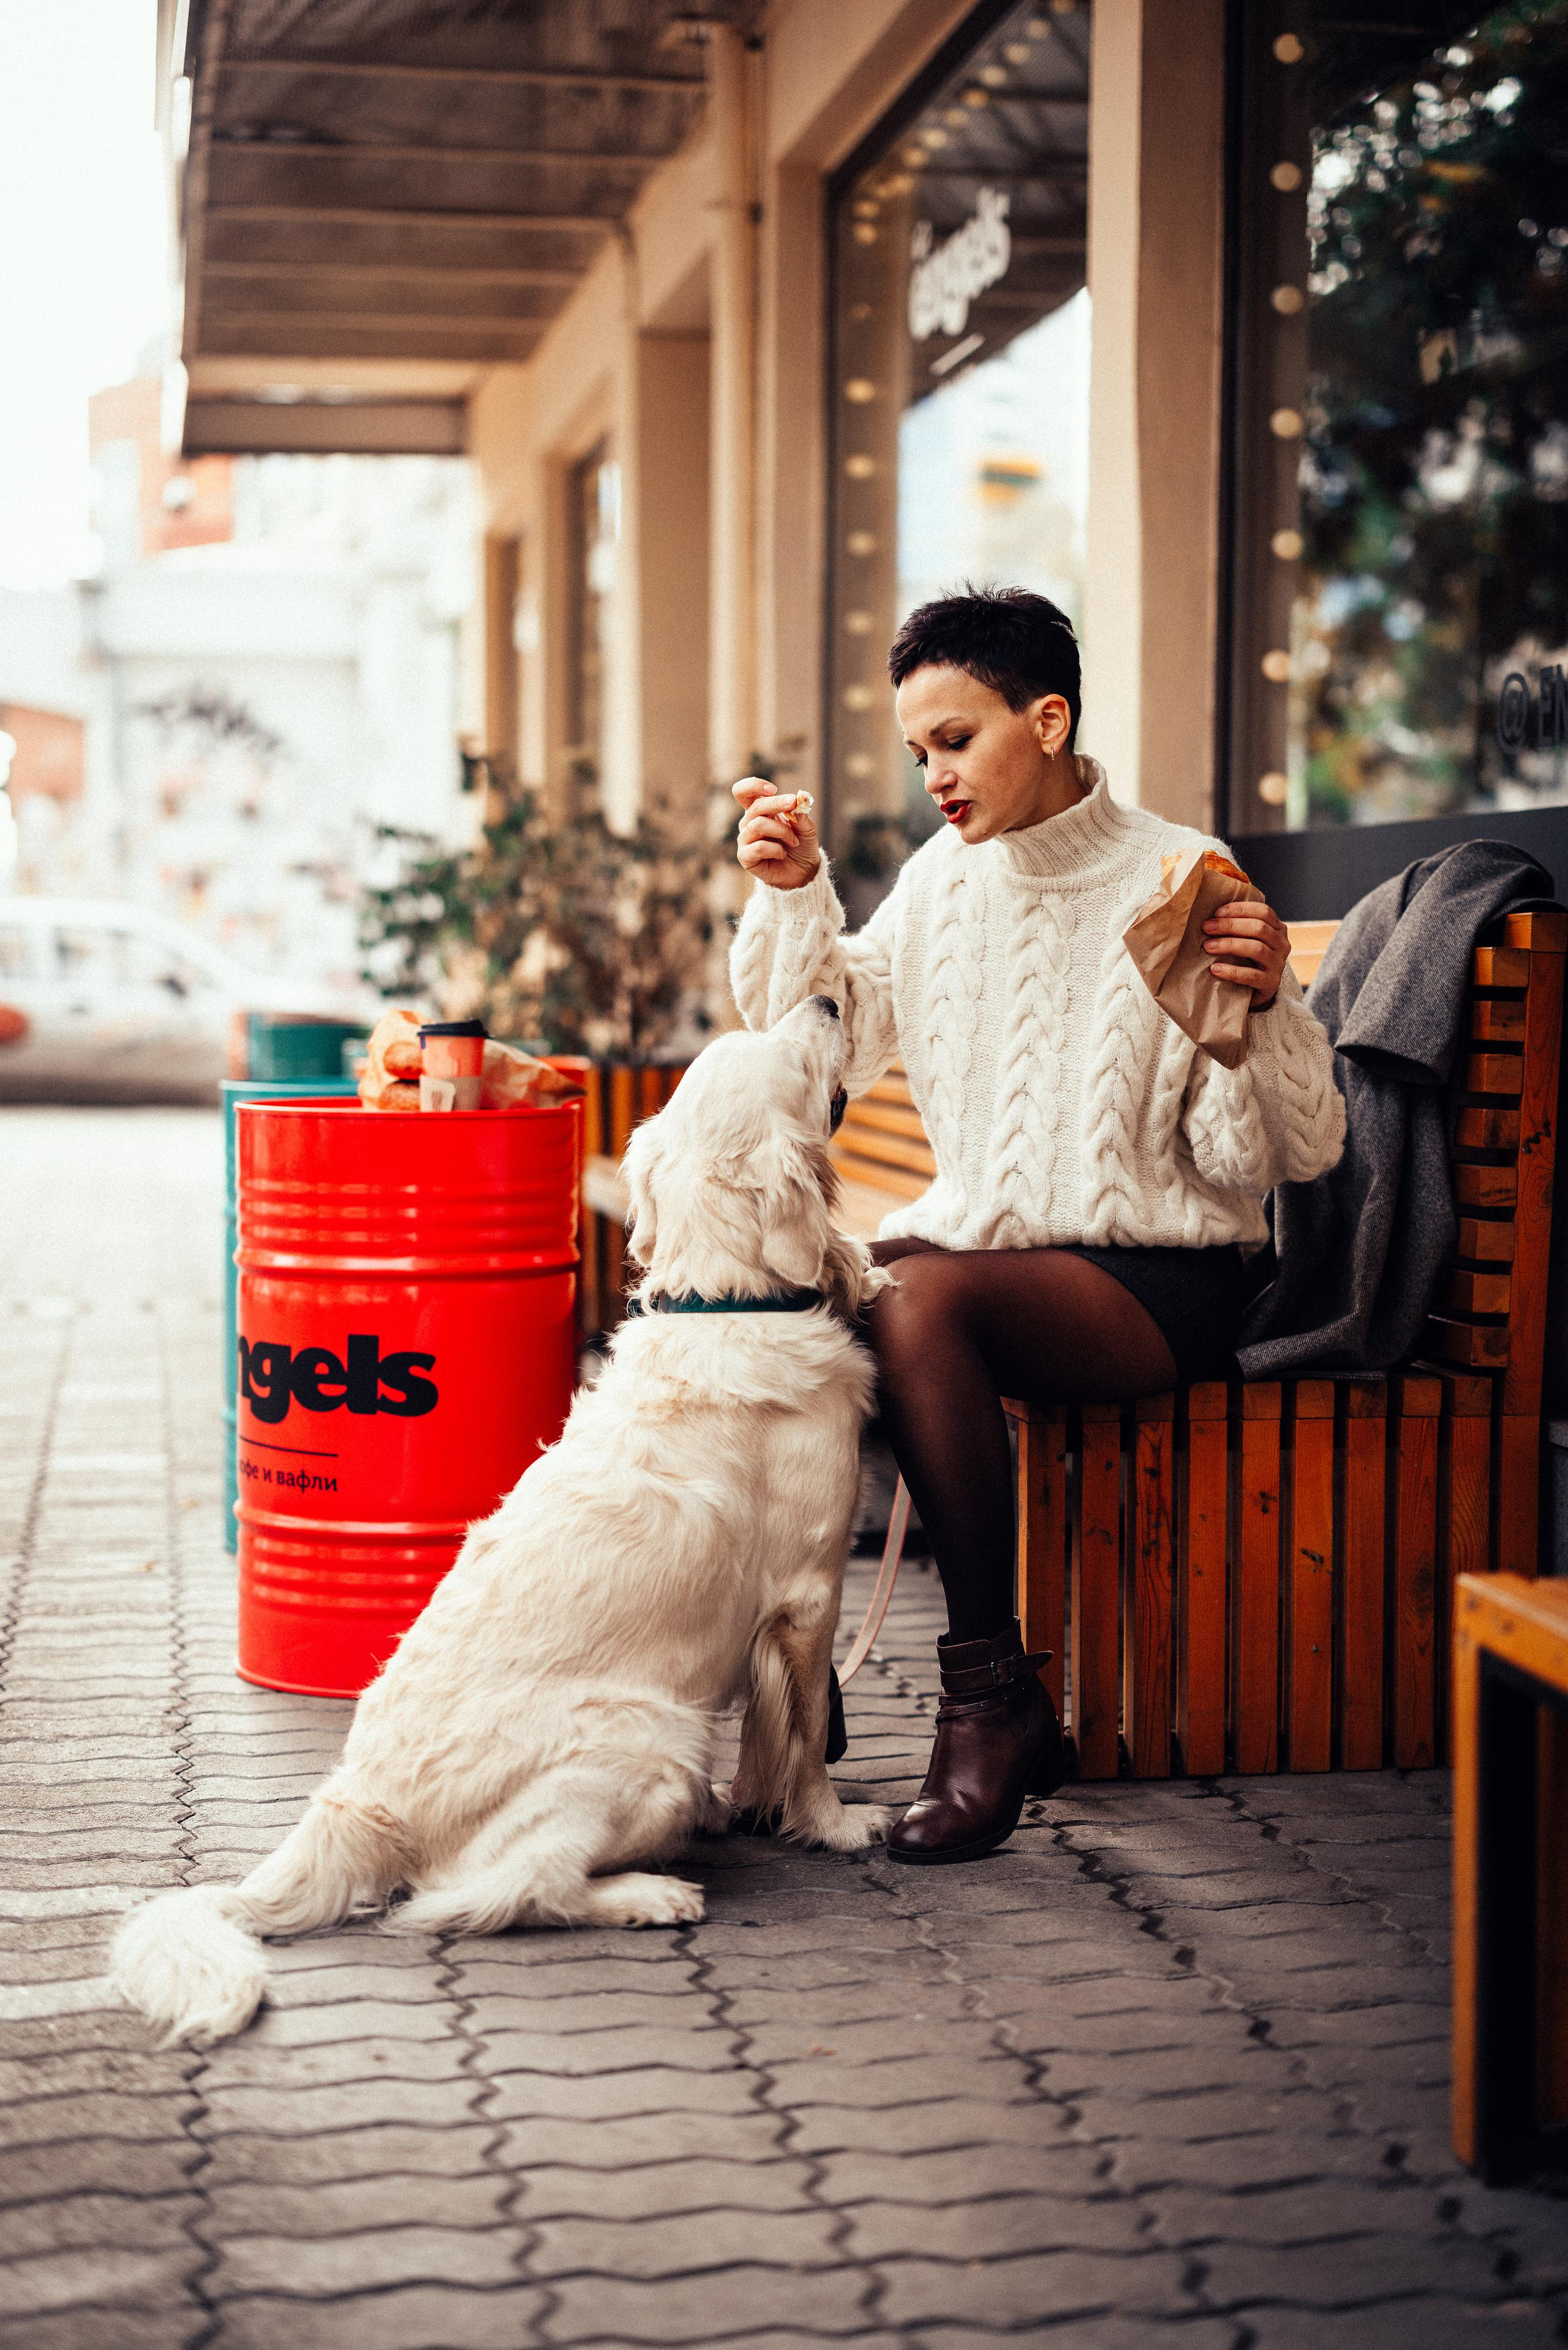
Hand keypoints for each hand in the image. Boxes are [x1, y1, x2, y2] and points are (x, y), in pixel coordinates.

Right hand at [734, 777, 821, 892]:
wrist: (802, 873)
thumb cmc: (801, 847)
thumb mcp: (806, 828)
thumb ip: (801, 815)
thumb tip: (798, 802)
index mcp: (759, 811)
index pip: (743, 792)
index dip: (754, 786)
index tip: (773, 789)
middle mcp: (748, 823)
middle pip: (755, 806)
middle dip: (777, 804)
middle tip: (793, 804)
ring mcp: (745, 840)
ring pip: (758, 825)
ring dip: (782, 831)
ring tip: (794, 841)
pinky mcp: (745, 857)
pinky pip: (758, 847)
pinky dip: (775, 849)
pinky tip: (782, 854)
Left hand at [1203, 897, 1288, 1009]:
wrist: (1255, 991)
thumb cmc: (1246, 960)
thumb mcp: (1246, 939)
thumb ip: (1238, 927)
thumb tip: (1211, 915)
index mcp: (1277, 928)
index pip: (1263, 911)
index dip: (1240, 909)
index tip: (1217, 912)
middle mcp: (1282, 944)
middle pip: (1259, 928)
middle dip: (1230, 925)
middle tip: (1207, 927)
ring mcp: (1278, 964)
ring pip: (1256, 949)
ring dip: (1229, 945)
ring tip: (1208, 946)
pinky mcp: (1271, 983)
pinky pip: (1251, 975)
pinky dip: (1232, 971)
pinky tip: (1215, 969)